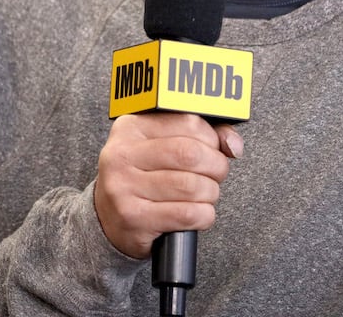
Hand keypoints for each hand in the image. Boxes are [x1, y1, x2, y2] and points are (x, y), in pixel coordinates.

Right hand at [94, 113, 243, 258]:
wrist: (108, 220)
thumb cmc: (144, 178)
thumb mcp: (162, 147)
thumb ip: (201, 136)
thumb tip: (234, 145)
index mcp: (130, 127)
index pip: (187, 122)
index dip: (212, 138)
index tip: (215, 150)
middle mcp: (121, 154)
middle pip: (190, 154)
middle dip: (216, 166)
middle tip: (217, 175)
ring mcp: (123, 187)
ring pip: (191, 186)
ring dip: (211, 193)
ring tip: (206, 195)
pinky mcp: (132, 218)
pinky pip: (187, 215)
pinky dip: (204, 215)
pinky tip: (199, 214)